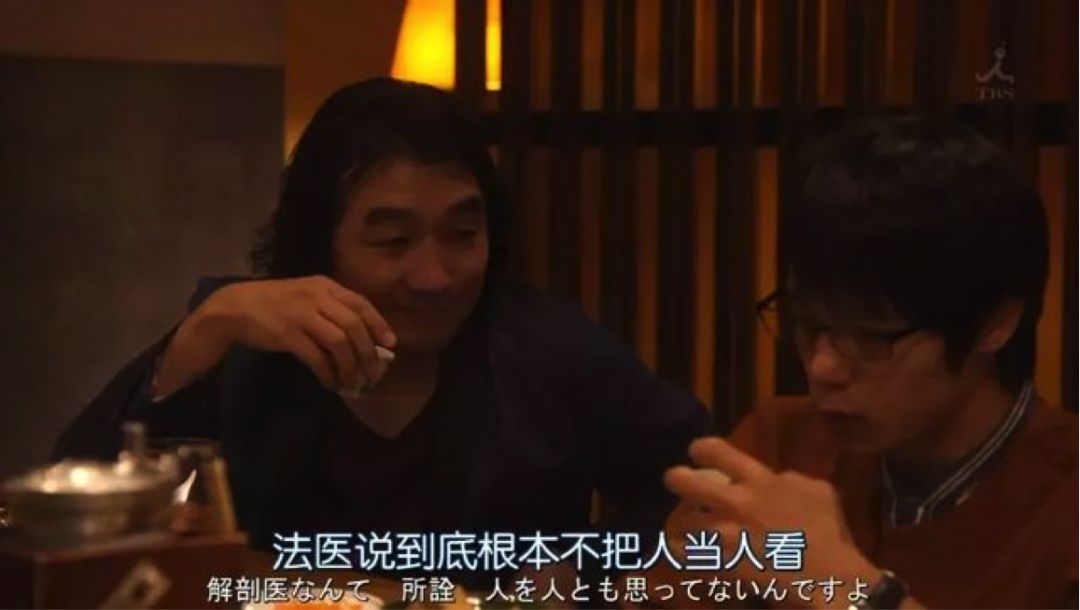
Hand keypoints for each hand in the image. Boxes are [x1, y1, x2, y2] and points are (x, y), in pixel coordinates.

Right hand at [158, 275, 395, 394]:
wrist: (235, 306)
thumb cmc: (276, 303)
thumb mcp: (307, 295)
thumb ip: (332, 310)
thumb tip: (363, 338)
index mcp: (325, 286)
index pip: (361, 304)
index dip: (379, 325)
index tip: (390, 344)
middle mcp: (317, 297)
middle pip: (354, 326)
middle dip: (367, 352)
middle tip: (372, 373)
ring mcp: (301, 315)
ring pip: (339, 343)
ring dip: (349, 367)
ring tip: (352, 383)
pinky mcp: (287, 334)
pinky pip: (316, 357)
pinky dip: (327, 373)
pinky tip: (331, 382)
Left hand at [664, 437, 881, 608]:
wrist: (829, 577)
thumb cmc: (829, 534)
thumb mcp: (819, 492)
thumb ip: (790, 481)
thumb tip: (777, 479)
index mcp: (759, 480)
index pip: (718, 451)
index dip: (701, 448)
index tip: (696, 451)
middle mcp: (735, 502)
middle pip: (684, 482)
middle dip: (675, 478)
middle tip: (675, 481)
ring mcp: (725, 534)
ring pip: (681, 521)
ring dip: (681, 522)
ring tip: (682, 526)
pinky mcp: (720, 563)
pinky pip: (685, 556)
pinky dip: (681, 553)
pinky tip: (683, 554)